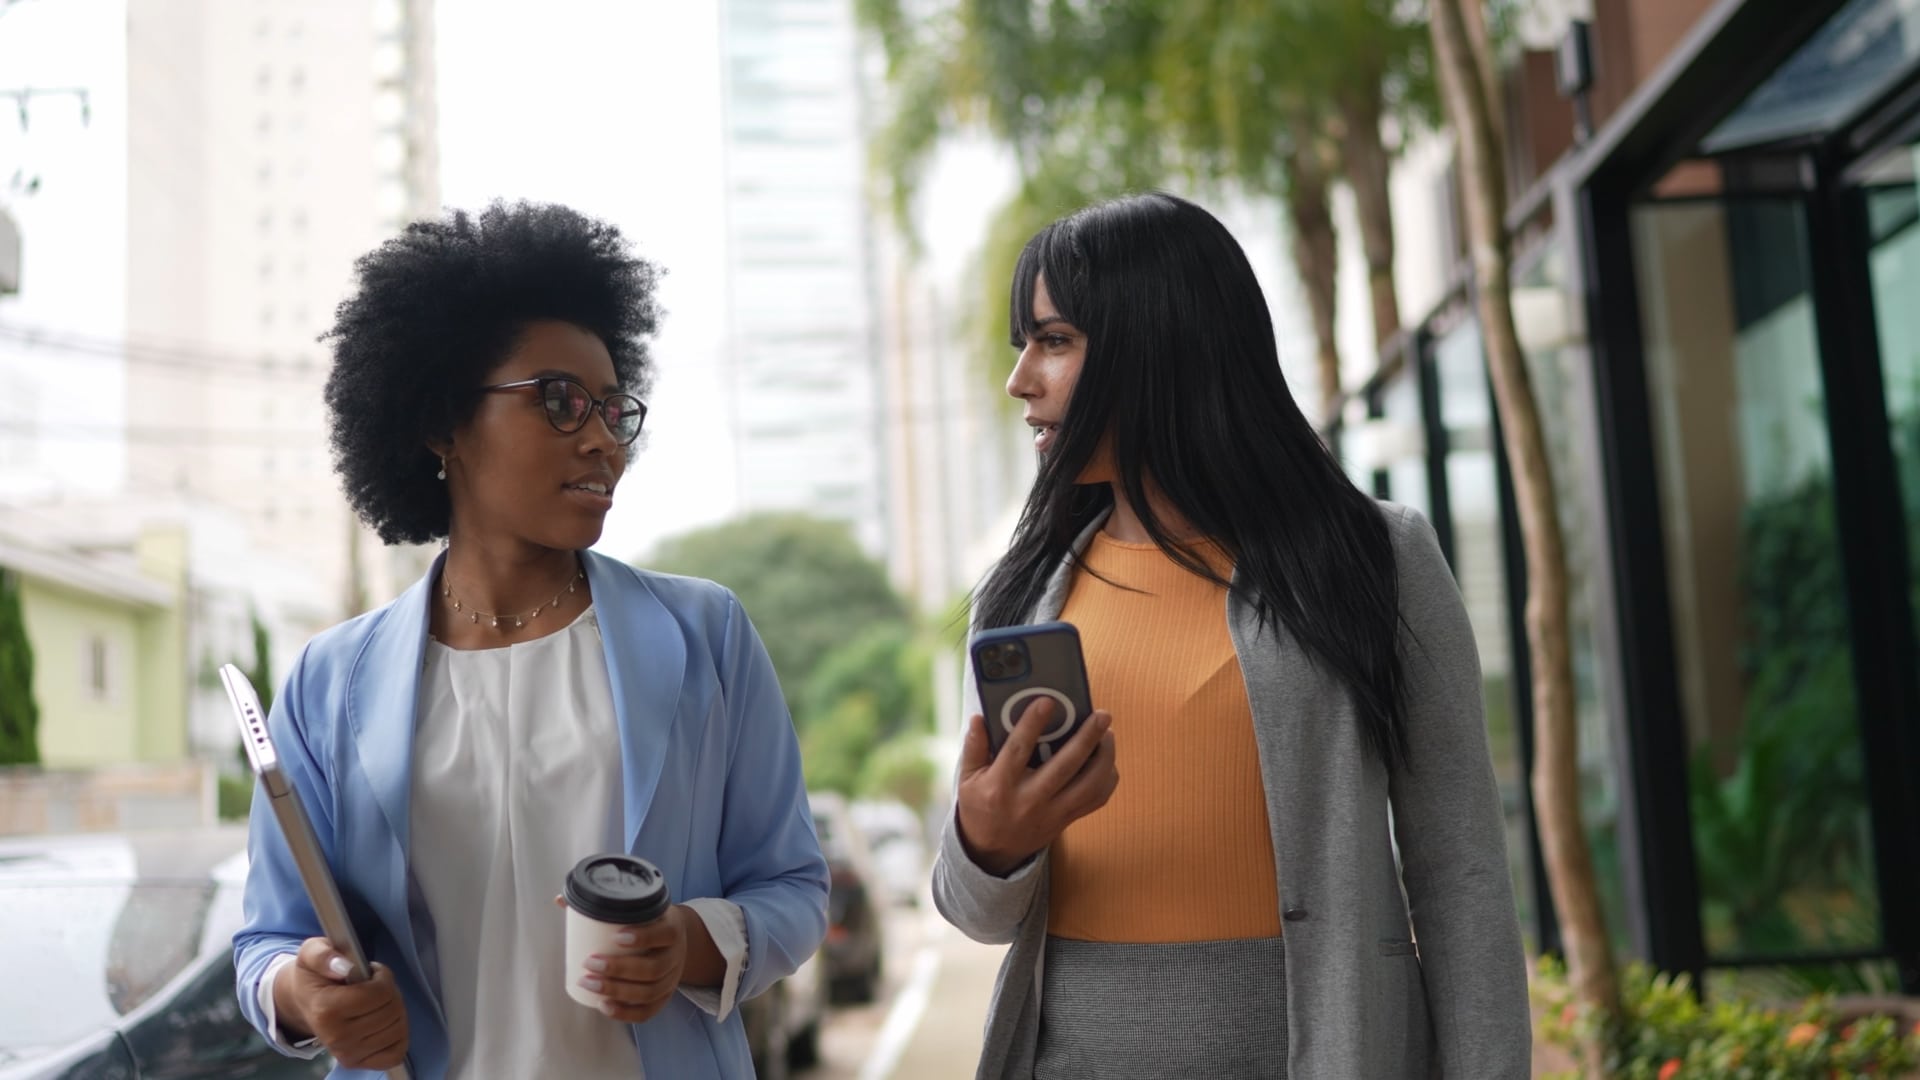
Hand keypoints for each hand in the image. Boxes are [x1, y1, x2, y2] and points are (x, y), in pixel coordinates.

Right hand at [273, 937, 407, 1070]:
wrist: (305, 1003)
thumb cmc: (315, 976)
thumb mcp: (313, 952)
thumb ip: (324, 954)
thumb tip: (344, 966)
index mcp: (325, 1009)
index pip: (378, 994)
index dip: (382, 977)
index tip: (371, 973)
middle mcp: (336, 1038)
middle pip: (392, 1011)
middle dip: (390, 993)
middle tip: (374, 988)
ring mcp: (347, 1055)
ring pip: (398, 1029)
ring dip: (395, 1011)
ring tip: (376, 1003)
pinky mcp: (358, 1064)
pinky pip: (396, 1051)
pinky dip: (397, 1035)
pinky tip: (382, 1023)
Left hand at [556, 896, 689, 1023]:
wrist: (673, 941)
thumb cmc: (647, 922)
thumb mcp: (637, 908)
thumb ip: (602, 903)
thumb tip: (559, 900)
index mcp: (672, 928)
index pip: (665, 934)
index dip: (643, 937)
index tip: (615, 937)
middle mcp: (676, 956)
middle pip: (653, 968)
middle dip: (619, 969)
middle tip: (590, 963)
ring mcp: (672, 979)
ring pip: (649, 992)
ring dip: (617, 991)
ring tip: (588, 983)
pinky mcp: (664, 997)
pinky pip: (648, 1011)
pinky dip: (626, 1013)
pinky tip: (603, 1006)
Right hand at [954, 697, 1117, 876]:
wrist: (992, 852)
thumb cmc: (979, 807)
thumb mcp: (967, 779)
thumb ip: (974, 747)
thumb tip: (979, 718)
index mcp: (1000, 787)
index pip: (1018, 750)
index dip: (1032, 724)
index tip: (1048, 701)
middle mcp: (1029, 801)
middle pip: (1065, 766)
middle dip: (1086, 738)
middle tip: (1101, 715)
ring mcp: (1051, 814)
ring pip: (1088, 785)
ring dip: (1104, 758)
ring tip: (1108, 734)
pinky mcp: (1066, 820)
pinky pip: (1096, 800)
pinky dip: (1107, 779)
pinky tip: (1106, 760)